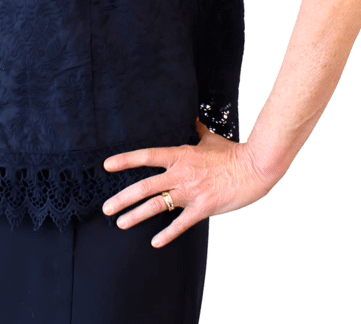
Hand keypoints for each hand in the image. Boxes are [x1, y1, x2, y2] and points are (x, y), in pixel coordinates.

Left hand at [102, 117, 276, 247]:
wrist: (255, 167)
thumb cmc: (233, 153)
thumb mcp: (210, 138)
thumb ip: (197, 130)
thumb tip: (192, 117)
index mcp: (180, 155)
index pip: (147, 156)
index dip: (125, 160)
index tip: (107, 165)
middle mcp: (181, 173)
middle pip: (145, 186)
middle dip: (123, 198)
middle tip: (106, 207)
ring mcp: (191, 192)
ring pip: (157, 205)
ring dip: (136, 215)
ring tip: (120, 224)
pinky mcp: (204, 208)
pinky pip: (181, 223)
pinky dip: (167, 234)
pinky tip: (154, 242)